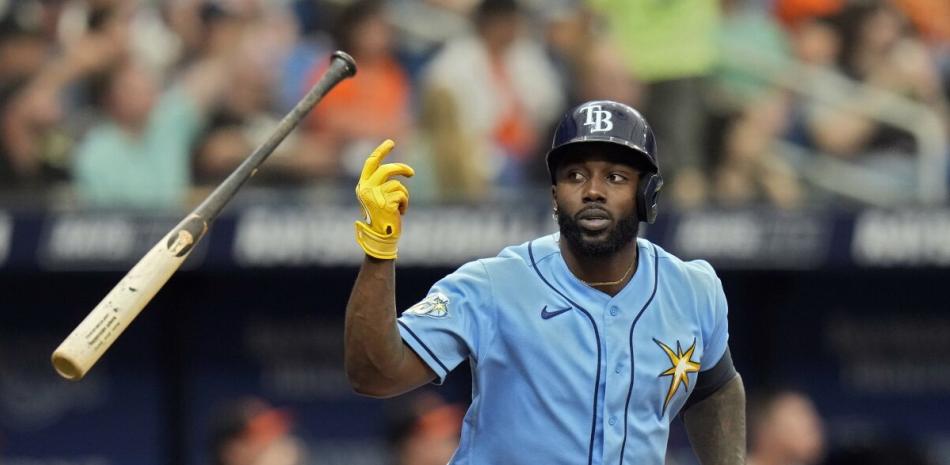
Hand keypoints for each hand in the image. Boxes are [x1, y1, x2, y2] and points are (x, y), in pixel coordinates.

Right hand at [354, 140, 413, 258]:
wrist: (381, 237)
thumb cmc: (381, 218)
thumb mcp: (377, 198)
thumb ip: (381, 184)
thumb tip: (396, 170)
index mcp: (362, 186)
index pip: (371, 163)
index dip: (381, 151)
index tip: (391, 142)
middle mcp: (366, 189)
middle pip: (387, 170)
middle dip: (401, 169)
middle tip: (411, 173)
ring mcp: (375, 195)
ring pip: (397, 184)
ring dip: (403, 195)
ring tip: (400, 206)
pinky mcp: (385, 202)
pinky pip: (402, 195)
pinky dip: (405, 204)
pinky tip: (400, 212)